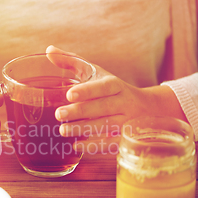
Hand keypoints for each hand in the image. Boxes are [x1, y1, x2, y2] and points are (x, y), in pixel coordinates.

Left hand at [46, 46, 186, 153]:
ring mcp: (127, 122)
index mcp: (116, 85)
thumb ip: (72, 62)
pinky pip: (111, 144)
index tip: (69, 94)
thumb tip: (49, 50)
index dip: (88, 90)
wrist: (149, 108)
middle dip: (80, 112)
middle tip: (58, 115)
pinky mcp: (125, 139)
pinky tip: (77, 146)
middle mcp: (124, 103)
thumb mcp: (96, 73)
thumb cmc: (113, 89)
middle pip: (103, 107)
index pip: (104, 87)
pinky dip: (94, 146)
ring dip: (84, 129)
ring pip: (106, 126)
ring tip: (63, 131)